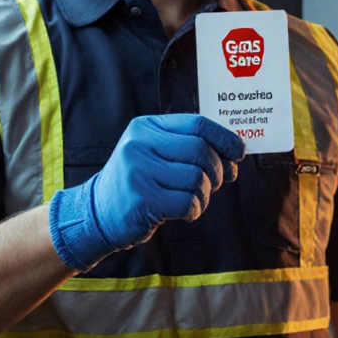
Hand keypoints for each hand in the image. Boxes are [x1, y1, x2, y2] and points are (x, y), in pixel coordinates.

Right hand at [48, 114, 244, 270]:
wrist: (98, 213)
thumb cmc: (141, 182)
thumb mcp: (158, 154)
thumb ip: (191, 148)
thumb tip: (235, 154)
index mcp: (147, 126)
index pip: (197, 124)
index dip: (225, 138)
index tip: (239, 154)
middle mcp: (139, 143)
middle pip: (201, 151)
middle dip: (217, 170)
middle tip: (215, 184)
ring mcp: (137, 170)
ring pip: (196, 178)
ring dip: (204, 194)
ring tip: (193, 200)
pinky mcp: (140, 199)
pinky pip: (187, 202)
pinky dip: (195, 210)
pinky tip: (185, 212)